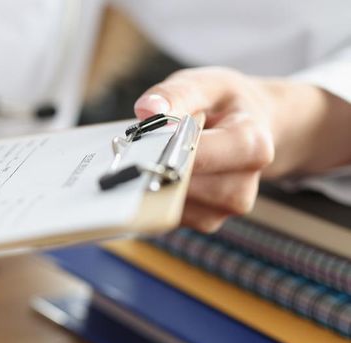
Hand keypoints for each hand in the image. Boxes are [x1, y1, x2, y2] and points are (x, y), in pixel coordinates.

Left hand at [133, 67, 276, 231]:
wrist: (251, 127)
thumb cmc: (225, 104)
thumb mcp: (207, 84)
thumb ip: (178, 93)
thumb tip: (148, 110)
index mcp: (252, 146)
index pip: (202, 155)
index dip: (166, 148)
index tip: (137, 137)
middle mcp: (244, 184)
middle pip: (184, 186)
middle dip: (153, 167)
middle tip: (129, 149)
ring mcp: (225, 207)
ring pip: (172, 206)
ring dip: (149, 184)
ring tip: (143, 159)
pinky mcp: (206, 220)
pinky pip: (167, 216)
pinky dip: (152, 197)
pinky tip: (149, 176)